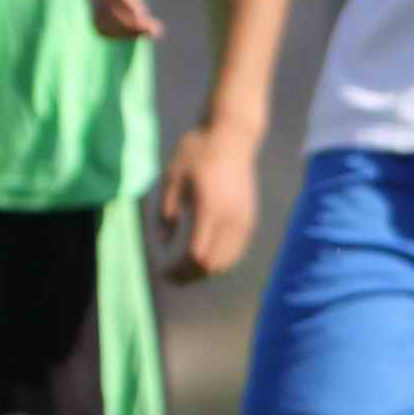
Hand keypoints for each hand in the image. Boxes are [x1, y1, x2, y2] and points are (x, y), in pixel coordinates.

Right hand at [91, 0, 192, 39]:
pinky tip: (143, 31)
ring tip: (153, 30)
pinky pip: (102, 25)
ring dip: (124, 31)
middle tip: (156, 29)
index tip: (144, 17)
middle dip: (127, 23)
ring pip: (99, 20)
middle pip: (102, 7)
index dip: (125, 4)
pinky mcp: (102, 3)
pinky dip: (120, 33)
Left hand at [154, 121, 261, 281]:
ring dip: (206, 272)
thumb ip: (166, 212)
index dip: (180, 270)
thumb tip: (164, 244)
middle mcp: (231, 220)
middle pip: (213, 264)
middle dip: (191, 276)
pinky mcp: (250, 219)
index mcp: (210, 209)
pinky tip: (203, 259)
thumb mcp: (172, 177)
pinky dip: (220, 261)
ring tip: (184, 271)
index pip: (197, 255)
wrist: (231, 136)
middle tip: (171, 277)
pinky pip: (237, 250)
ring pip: (228, 261)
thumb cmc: (196, 152)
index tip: (163, 273)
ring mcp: (244, 221)